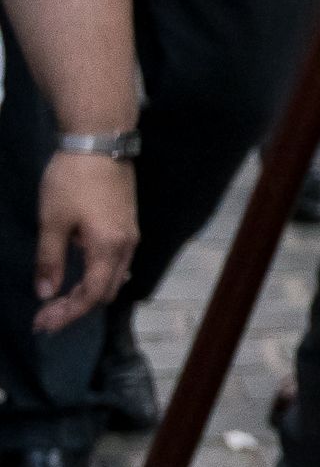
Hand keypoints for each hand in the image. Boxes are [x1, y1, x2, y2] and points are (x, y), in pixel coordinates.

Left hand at [33, 151, 135, 334]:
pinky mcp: (127, 225)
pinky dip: (97, 276)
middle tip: (46, 316)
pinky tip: (79, 274)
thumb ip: (49, 260)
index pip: (92, 295)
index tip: (42, 324)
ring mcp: (130, 235)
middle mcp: (126, 246)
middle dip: (77, 308)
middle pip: (106, 291)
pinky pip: (116, 263)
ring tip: (60, 300)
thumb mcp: (52, 221)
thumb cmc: (71, 181)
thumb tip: (45, 293)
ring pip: (114, 277)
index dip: (67, 313)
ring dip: (88, 293)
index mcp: (108, 247)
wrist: (99, 142)